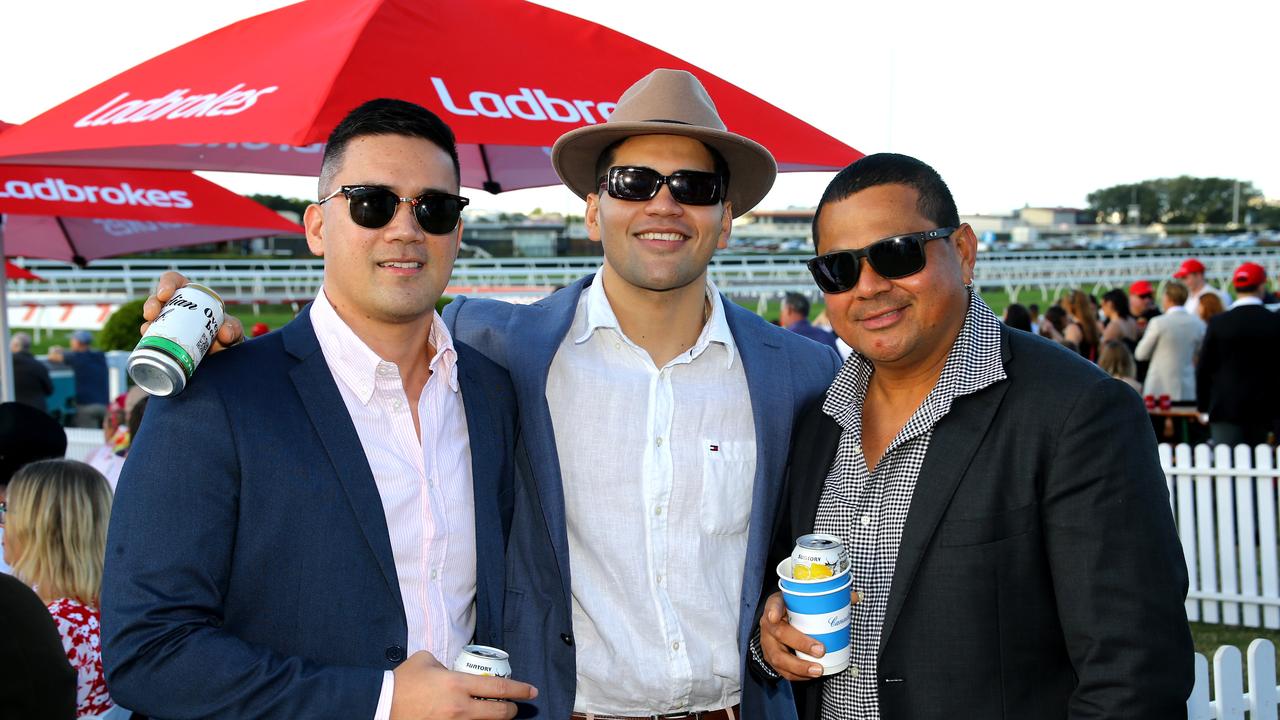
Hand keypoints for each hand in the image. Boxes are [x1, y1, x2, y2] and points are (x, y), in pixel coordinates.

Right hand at [141, 271, 243, 351]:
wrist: (223, 353)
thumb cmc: (226, 331)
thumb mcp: (232, 328)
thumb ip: (233, 328)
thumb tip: (225, 334)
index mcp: (189, 294)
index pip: (173, 280)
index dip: (166, 283)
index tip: (165, 294)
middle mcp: (174, 306)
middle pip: (157, 298)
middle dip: (151, 304)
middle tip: (152, 314)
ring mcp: (166, 322)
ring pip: (151, 317)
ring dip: (147, 321)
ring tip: (147, 329)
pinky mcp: (163, 338)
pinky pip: (152, 335)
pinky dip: (148, 337)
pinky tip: (147, 340)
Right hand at [390, 651, 536, 719]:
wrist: (380, 704)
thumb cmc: (403, 681)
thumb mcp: (425, 659)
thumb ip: (444, 662)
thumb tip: (451, 667)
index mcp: (457, 684)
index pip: (498, 688)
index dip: (520, 690)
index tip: (532, 691)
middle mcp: (459, 708)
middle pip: (499, 714)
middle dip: (511, 711)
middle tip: (514, 707)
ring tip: (493, 714)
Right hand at [758, 591, 826, 680]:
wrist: (776, 620)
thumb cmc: (792, 609)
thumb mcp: (804, 599)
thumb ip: (829, 598)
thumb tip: (855, 597)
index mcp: (776, 605)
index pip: (773, 604)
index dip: (774, 610)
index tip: (775, 616)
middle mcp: (768, 624)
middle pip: (780, 633)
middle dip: (800, 643)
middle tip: (820, 650)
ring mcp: (767, 643)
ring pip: (779, 657)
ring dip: (799, 666)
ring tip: (818, 670)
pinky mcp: (771, 658)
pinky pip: (782, 670)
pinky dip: (798, 675)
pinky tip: (812, 676)